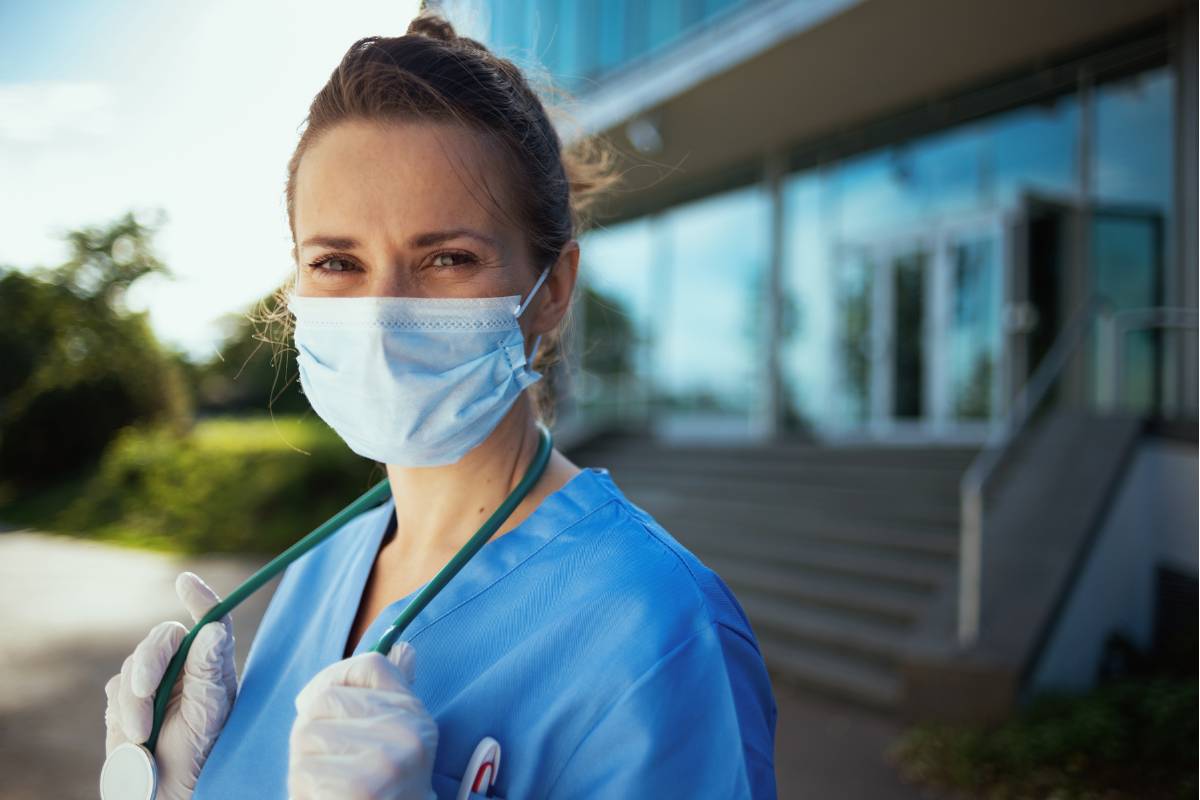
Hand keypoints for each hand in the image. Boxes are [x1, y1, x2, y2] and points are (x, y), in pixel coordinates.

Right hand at [103, 571, 237, 799]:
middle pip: (161, 639)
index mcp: (212, 664)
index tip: (185, 583)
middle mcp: (184, 666)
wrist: (169, 791)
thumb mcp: (210, 712)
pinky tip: (134, 736)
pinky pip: (115, 690)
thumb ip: (208, 669)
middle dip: (148, 664)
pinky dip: (121, 712)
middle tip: (143, 689)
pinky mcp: (126, 699)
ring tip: (144, 736)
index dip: (200, 599)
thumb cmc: (201, 753)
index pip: (210, 621)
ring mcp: (153, 681)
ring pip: (133, 666)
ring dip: (133, 701)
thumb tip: (212, 628)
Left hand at [289, 641, 437, 799]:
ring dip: (305, 762)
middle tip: (330, 758)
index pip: (368, 665)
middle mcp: (406, 730)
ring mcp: (384, 759)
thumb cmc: (388, 788)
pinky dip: (304, 790)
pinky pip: (302, 770)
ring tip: (330, 782)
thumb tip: (403, 648)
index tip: (326, 706)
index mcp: (415, 712)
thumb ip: (393, 695)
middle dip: (313, 730)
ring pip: (306, 734)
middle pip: (323, 700)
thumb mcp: (402, 737)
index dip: (335, 679)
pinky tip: (328, 798)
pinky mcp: (357, 788)